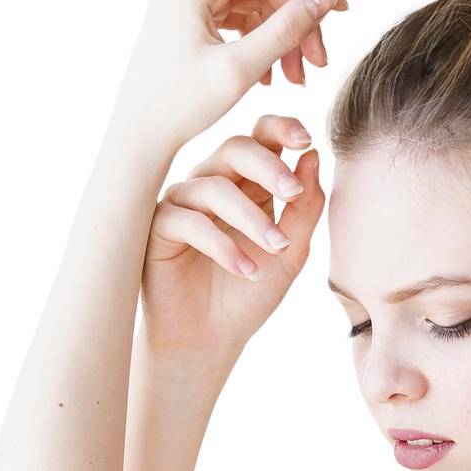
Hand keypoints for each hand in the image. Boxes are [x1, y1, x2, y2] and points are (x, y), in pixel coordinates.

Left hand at [113, 0, 348, 159]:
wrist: (138, 135)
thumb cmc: (180, 106)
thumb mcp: (240, 69)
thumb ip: (287, 29)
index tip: (343, 8)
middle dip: (297, 21)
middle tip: (320, 62)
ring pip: (256, 3)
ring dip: (283, 37)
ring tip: (297, 78)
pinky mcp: (190, 12)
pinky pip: (240, 17)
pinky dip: (262, 42)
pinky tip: (272, 76)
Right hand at [140, 113, 325, 357]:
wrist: (211, 340)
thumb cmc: (248, 295)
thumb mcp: (290, 253)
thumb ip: (305, 208)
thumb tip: (314, 156)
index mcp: (246, 184)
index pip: (260, 138)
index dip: (281, 130)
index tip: (307, 141)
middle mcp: (212, 184)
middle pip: (236, 149)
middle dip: (269, 167)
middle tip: (293, 193)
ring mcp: (182, 203)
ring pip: (215, 187)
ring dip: (252, 218)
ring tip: (276, 250)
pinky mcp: (156, 228)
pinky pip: (189, 221)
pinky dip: (223, 245)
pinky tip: (246, 270)